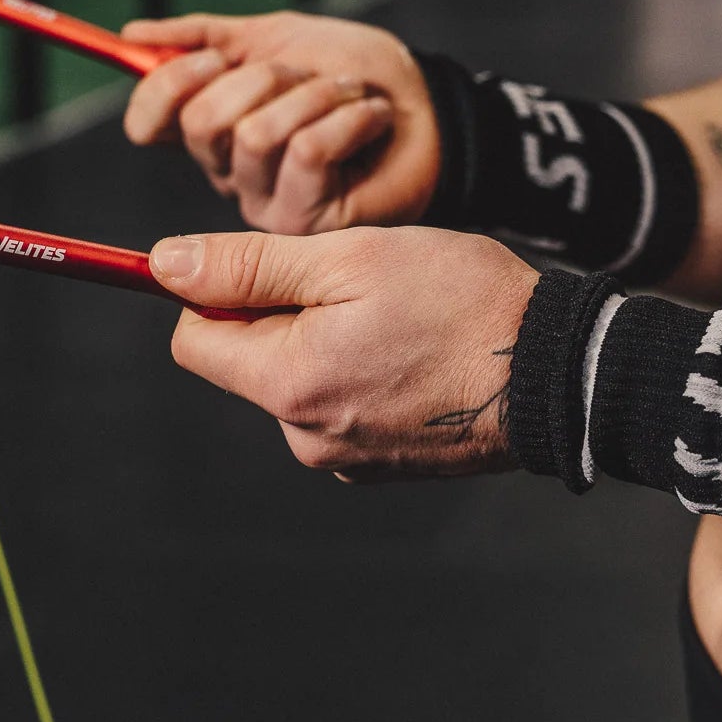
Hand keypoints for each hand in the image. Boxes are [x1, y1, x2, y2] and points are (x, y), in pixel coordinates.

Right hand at [120, 11, 441, 233]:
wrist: (428, 105)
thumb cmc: (356, 76)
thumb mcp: (279, 39)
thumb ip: (205, 37)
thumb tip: (131, 37)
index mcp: (215, 130)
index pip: (154, 118)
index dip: (172, 82)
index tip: (215, 56)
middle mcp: (231, 172)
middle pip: (203, 123)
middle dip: (263, 79)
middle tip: (307, 75)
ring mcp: (268, 202)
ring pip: (257, 134)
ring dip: (315, 95)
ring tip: (351, 95)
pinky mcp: (310, 222)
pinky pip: (308, 152)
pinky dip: (348, 118)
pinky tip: (373, 121)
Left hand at [151, 226, 535, 478]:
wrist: (558, 371)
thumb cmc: (461, 301)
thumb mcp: (348, 257)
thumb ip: (249, 264)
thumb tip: (163, 265)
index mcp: (287, 383)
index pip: (193, 338)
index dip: (219, 290)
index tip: (274, 263)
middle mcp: (305, 437)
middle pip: (250, 360)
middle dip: (286, 313)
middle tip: (361, 283)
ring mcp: (347, 459)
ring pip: (301, 379)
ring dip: (330, 340)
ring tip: (402, 317)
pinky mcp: (385, 464)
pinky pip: (345, 406)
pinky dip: (366, 372)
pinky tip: (419, 351)